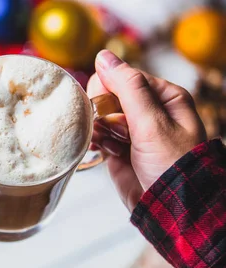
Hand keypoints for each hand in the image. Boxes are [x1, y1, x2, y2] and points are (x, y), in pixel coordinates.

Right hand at [87, 50, 206, 211]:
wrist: (169, 209)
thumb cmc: (172, 164)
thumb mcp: (152, 122)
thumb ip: (127, 88)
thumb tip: (104, 57)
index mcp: (165, 99)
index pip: (127, 78)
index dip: (109, 86)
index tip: (99, 100)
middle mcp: (149, 114)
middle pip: (111, 96)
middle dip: (102, 108)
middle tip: (106, 124)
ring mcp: (132, 133)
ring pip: (102, 117)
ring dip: (98, 126)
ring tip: (106, 140)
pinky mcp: (118, 152)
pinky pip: (98, 137)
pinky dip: (95, 141)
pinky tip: (99, 147)